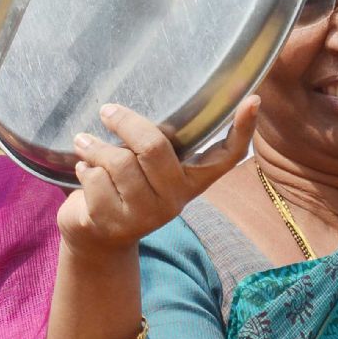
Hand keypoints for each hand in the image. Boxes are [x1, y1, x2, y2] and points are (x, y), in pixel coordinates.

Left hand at [58, 96, 259, 257]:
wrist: (97, 238)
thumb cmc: (124, 188)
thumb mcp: (145, 168)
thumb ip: (152, 144)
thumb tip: (142, 100)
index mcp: (191, 180)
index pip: (227, 156)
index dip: (242, 129)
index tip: (253, 100)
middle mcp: (175, 200)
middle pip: (154, 147)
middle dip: (125, 123)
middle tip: (107, 111)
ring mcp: (146, 216)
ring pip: (118, 162)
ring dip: (94, 147)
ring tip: (85, 143)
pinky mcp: (115, 224)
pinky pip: (95, 180)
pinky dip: (84, 169)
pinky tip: (85, 172)